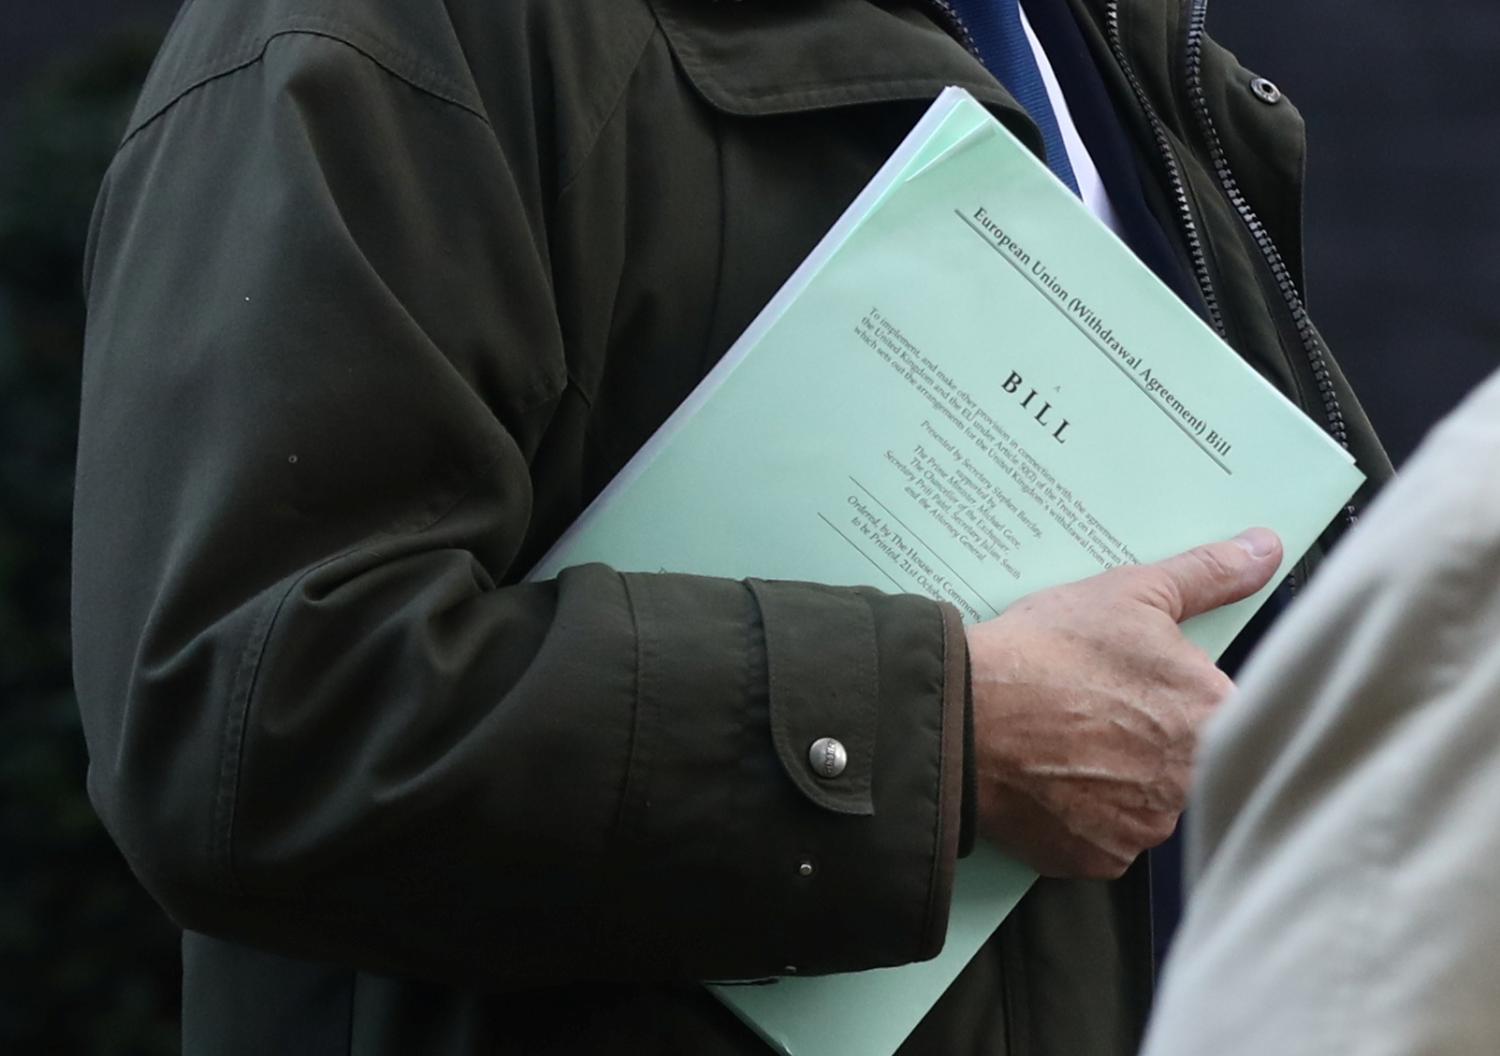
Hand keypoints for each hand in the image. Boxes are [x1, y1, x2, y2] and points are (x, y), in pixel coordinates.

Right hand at [967, 528, 1281, 878]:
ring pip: (1149, 801)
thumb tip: (1264, 548)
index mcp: (1215, 715)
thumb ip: (1209, 575)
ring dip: (1121, 778)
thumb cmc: (1047, 652)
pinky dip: (1084, 812)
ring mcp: (1145, 828)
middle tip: (1100, 707)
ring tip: (1070, 739)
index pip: (1231, 710)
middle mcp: (1193, 783)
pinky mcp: (1098, 858)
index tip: (1146, 684)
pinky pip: (1105, 836)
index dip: (1186, 693)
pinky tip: (1054, 776)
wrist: (963, 717)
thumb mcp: (1132, 593)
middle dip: (1153, 736)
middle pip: (1191, 760)